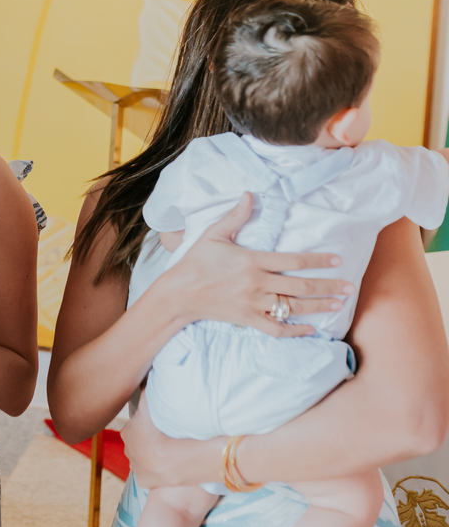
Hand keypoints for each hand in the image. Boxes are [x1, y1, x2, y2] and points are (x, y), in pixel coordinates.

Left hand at [121, 397, 223, 487]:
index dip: (146, 426)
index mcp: (127, 432)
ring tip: (167, 452)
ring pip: (142, 460)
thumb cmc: (161, 429)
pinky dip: (156, 472)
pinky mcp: (144, 482)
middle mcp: (127, 450)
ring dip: (151, 456)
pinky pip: (149, 476)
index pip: (135, 427)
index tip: (157, 427)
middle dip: (147, 442)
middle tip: (163, 438)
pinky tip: (165, 467)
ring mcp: (135, 467)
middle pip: (137, 444)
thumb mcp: (150, 403)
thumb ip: (145, 391)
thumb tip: (140, 379)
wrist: (172, 459)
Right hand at [159, 193, 353, 336]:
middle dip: (327, 286)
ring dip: (318, 306)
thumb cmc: (195, 262)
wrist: (179, 293)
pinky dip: (295, 330)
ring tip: (337, 304)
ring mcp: (253, 304)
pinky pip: (277, 329)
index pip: (293, 260)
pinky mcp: (247, 319)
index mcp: (252, 261)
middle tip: (348, 287)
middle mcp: (256, 283)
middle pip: (300, 286)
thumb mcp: (213, 235)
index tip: (337, 260)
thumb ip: (234, 217)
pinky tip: (310, 329)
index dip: (318, 260)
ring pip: (293, 307)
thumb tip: (249, 195)